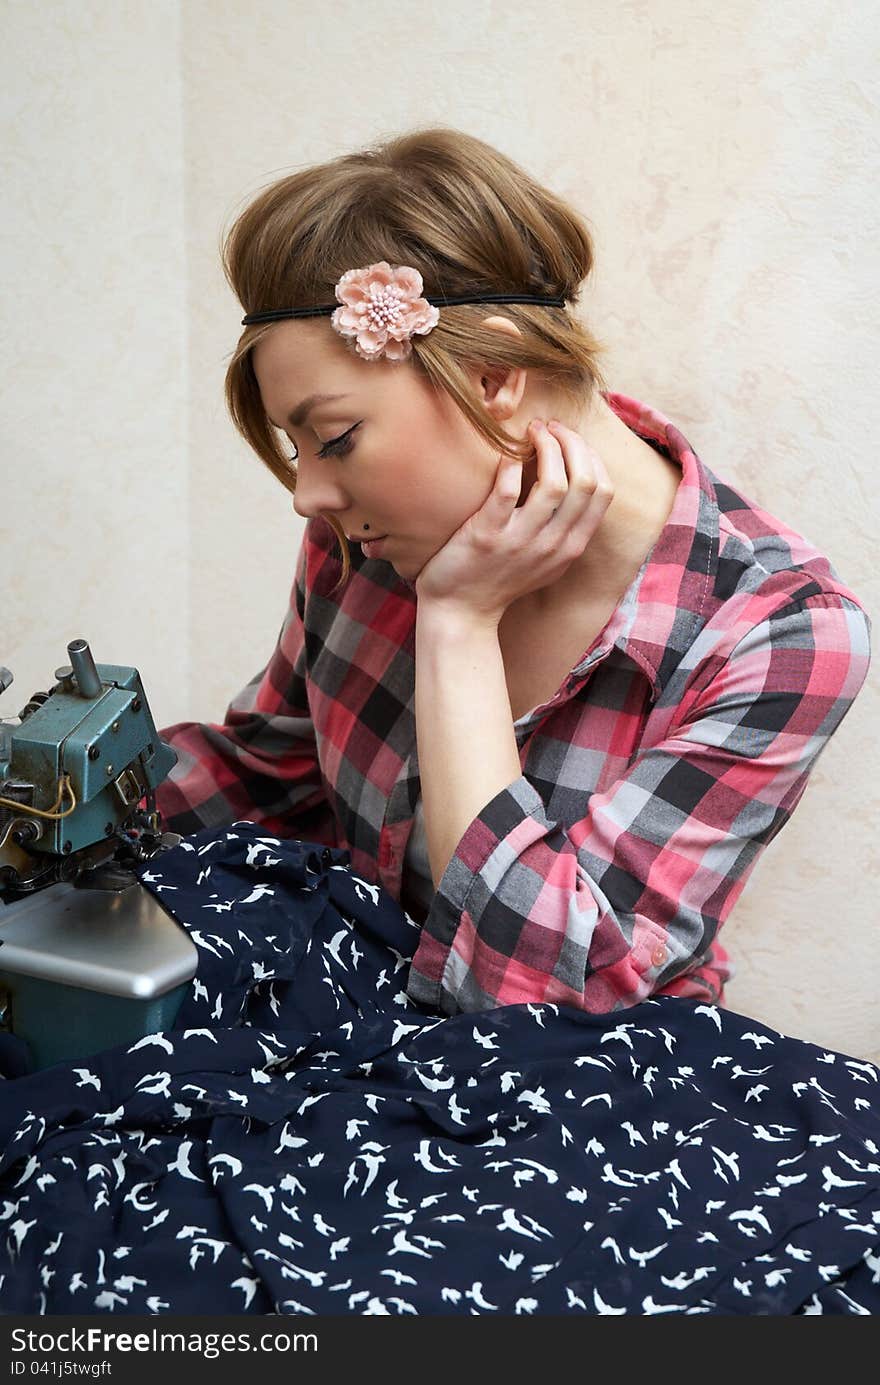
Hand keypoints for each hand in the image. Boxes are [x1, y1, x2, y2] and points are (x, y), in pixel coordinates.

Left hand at [413, 418, 613, 625]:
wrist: (461, 613)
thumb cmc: (500, 580)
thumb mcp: (547, 560)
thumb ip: (565, 528)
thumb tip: (574, 478)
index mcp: (572, 547)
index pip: (604, 492)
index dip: (592, 456)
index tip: (570, 441)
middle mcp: (553, 545)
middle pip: (586, 481)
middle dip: (573, 442)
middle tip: (550, 428)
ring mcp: (521, 542)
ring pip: (554, 482)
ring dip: (546, 445)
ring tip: (531, 432)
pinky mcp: (487, 537)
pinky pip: (506, 490)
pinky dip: (508, 463)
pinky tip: (504, 454)